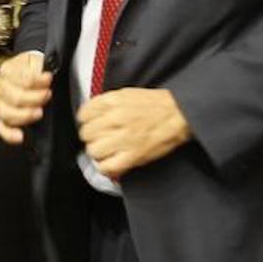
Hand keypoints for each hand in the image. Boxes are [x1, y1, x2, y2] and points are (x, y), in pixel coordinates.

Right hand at [0, 52, 51, 144]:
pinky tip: (20, 136)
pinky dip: (10, 134)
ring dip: (25, 115)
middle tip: (47, 95)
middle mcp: (2, 87)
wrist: (32, 72)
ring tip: (39, 112)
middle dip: (34, 98)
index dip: (37, 80)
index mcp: (8, 70)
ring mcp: (2, 104)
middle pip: (14, 97)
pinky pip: (3, 129)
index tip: (48, 79)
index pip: (21, 79)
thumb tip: (43, 74)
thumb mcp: (37, 60)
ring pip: (7, 114)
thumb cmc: (34, 67)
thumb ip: (39, 65)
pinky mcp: (4, 118)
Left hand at [76, 88, 191, 179]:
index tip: (91, 124)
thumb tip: (90, 115)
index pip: (83, 114)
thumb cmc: (156, 105)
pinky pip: (106, 167)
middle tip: (101, 138)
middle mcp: (116, 118)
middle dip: (92, 137)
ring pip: (93, 151)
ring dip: (98, 152)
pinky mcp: (132, 156)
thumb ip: (107, 103)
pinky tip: (110, 162)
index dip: (86, 121)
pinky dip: (105, 167)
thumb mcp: (127, 94)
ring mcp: (124, 138)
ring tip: (106, 150)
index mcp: (113, 101)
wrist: (179, 114)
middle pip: (86, 134)